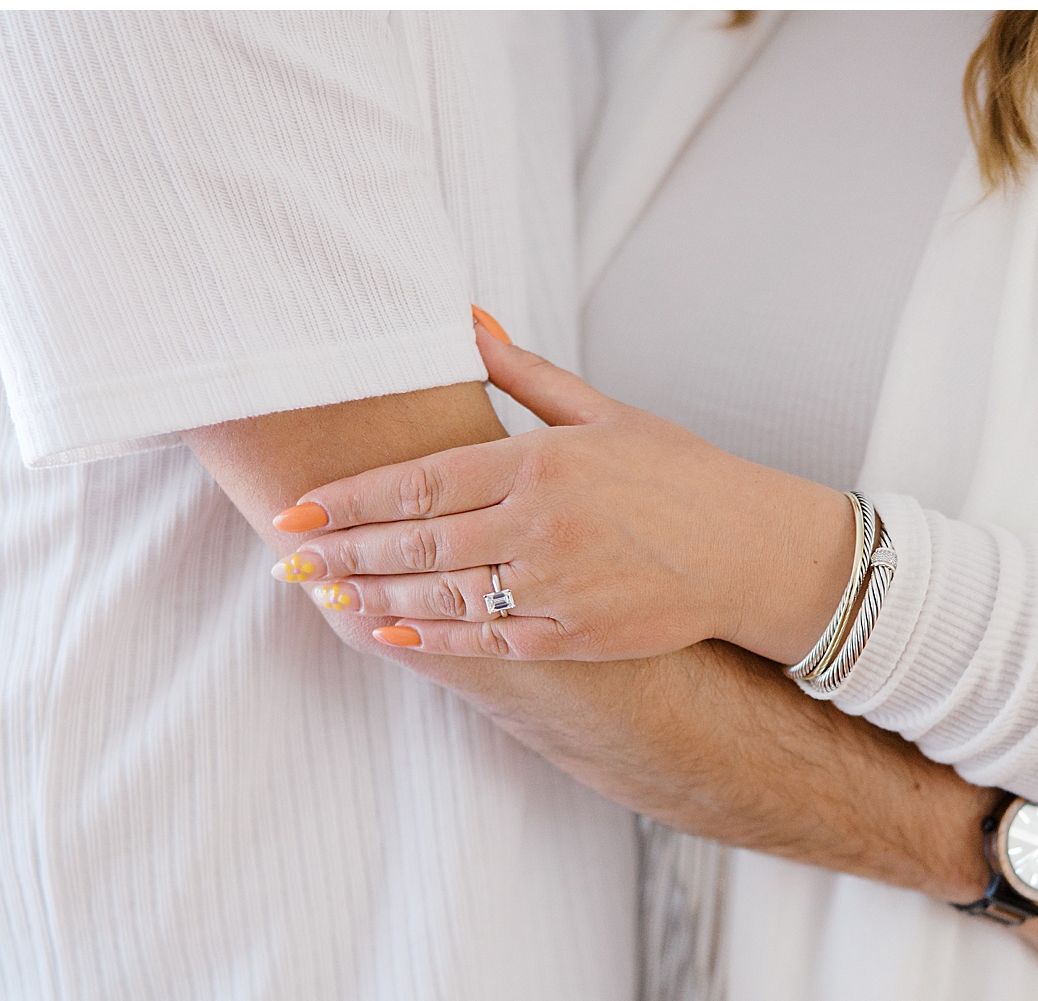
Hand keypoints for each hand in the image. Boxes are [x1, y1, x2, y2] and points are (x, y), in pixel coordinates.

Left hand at [268, 317, 855, 663]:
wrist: (750, 550)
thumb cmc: (679, 473)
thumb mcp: (605, 410)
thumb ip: (525, 375)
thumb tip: (466, 324)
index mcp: (539, 462)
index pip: (420, 483)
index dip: (350, 501)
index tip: (298, 510)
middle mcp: (539, 525)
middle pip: (415, 544)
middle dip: (341, 554)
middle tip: (287, 561)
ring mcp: (555, 586)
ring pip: (441, 595)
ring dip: (373, 597)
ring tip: (324, 596)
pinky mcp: (574, 635)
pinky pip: (486, 641)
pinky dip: (432, 638)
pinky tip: (388, 632)